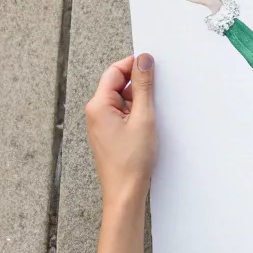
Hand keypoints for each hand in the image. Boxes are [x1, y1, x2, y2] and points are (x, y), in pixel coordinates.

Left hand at [85, 55, 157, 206]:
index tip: (152, 66)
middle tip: (157, 91)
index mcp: (98, 105)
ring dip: (138, 100)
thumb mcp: (143, 117)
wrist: (125, 193)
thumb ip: (143, 86)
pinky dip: (135, 113)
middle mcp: (95, 112)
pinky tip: (147, 123)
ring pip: (121, 99)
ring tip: (152, 113)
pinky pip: (121, 114)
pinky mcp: (109, 134)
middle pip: (116, 84)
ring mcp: (101, 124)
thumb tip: (144, 60)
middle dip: (137, 83)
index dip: (133, 65)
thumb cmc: (131, 161)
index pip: (114, 71)